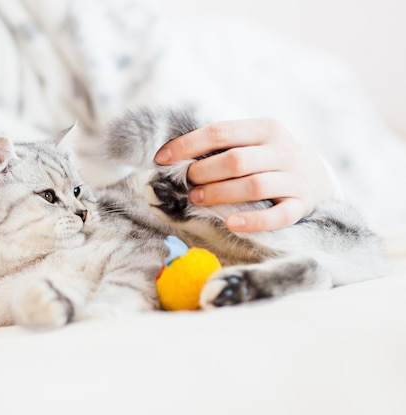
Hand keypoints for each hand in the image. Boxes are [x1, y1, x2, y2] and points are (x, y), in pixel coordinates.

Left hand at [154, 118, 334, 231]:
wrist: (316, 177)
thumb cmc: (267, 158)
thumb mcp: (251, 141)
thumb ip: (221, 145)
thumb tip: (171, 154)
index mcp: (266, 128)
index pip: (220, 132)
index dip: (187, 145)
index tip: (162, 158)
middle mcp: (283, 151)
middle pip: (235, 160)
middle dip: (204, 172)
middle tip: (186, 182)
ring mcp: (294, 179)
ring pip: (253, 186)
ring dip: (219, 194)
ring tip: (196, 199)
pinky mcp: (300, 206)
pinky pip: (277, 216)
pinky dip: (253, 221)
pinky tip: (230, 223)